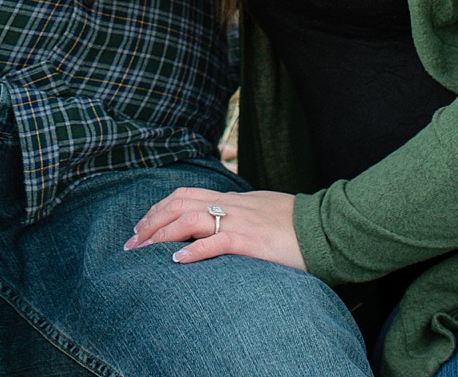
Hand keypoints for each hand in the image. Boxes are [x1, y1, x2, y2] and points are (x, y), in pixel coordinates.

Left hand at [124, 188, 303, 268]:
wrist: (325, 227)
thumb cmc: (297, 224)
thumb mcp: (263, 211)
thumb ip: (241, 214)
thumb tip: (224, 225)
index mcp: (233, 199)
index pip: (186, 194)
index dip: (159, 207)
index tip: (143, 224)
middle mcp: (231, 205)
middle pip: (179, 204)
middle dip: (151, 221)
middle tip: (132, 242)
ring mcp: (239, 221)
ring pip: (188, 219)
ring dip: (161, 235)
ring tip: (143, 251)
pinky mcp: (250, 240)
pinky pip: (215, 242)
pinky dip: (193, 251)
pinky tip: (176, 262)